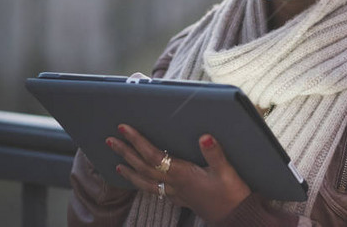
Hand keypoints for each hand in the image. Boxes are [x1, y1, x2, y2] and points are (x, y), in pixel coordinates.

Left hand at [107, 124, 251, 222]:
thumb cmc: (232, 194)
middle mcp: (174, 184)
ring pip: (145, 182)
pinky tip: (141, 182)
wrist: (236, 217)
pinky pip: (154, 191)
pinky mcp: (180, 199)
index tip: (124, 129)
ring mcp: (175, 193)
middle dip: (126, 152)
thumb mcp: (227, 171)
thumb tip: (204, 136)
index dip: (137, 141)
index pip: (153, 156)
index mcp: (182, 174)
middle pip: (143, 167)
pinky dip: (142, 184)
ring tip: (118, 163)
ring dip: (130, 171)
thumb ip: (214, 153)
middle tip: (110, 140)